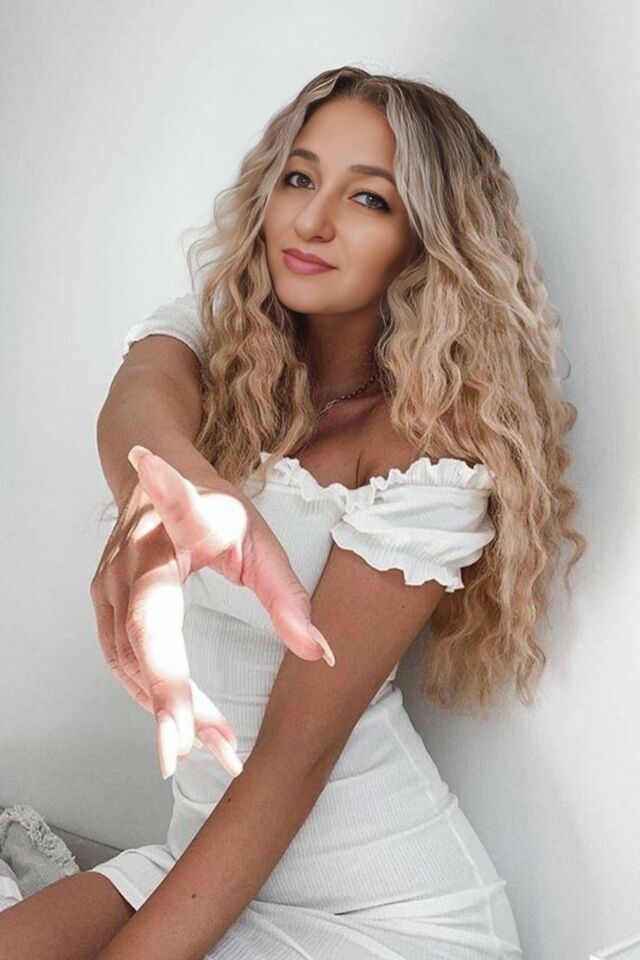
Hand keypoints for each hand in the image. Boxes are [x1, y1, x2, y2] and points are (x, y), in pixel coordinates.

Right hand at [90, 445, 334, 780]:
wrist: (151, 472)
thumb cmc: (210, 507)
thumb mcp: (258, 539)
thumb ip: (288, 597)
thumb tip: (323, 657)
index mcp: (174, 525)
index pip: (172, 525)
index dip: (161, 500)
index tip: (144, 462)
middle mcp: (130, 557)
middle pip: (140, 631)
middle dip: (167, 693)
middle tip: (200, 748)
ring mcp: (107, 584)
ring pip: (129, 660)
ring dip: (168, 710)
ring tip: (216, 748)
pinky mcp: (104, 607)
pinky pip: (124, 663)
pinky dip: (154, 698)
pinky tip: (185, 724)